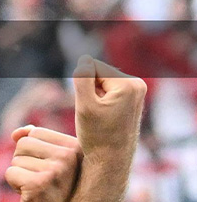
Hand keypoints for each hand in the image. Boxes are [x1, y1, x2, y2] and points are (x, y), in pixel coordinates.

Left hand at [5, 126, 81, 201]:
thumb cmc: (55, 187)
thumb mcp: (54, 160)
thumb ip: (39, 141)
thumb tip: (17, 133)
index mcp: (76, 147)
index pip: (36, 132)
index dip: (34, 150)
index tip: (48, 166)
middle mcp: (69, 158)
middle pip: (23, 143)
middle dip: (24, 161)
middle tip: (41, 179)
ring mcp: (55, 171)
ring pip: (16, 159)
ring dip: (21, 174)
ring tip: (38, 187)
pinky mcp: (38, 185)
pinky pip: (11, 173)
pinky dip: (15, 184)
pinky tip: (31, 193)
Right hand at [70, 56, 146, 201]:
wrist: (110, 162)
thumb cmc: (97, 136)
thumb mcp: (84, 105)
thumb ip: (82, 77)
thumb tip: (85, 59)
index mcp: (129, 84)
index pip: (91, 67)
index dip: (82, 86)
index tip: (90, 108)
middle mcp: (138, 85)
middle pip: (97, 72)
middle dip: (89, 89)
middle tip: (93, 113)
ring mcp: (136, 92)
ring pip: (100, 81)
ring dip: (93, 95)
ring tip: (98, 116)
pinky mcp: (131, 99)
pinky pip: (106, 90)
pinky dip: (99, 101)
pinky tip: (103, 117)